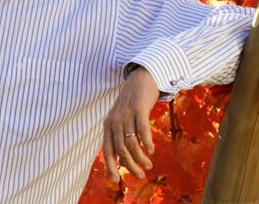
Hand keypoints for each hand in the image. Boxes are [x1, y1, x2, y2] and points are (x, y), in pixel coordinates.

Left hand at [102, 66, 159, 181]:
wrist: (141, 78)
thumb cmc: (132, 103)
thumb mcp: (122, 119)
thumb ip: (121, 136)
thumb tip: (124, 161)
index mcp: (108, 125)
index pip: (107, 150)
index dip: (110, 166)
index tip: (116, 180)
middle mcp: (114, 121)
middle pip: (121, 150)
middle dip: (131, 166)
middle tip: (141, 175)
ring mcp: (126, 115)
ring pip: (132, 143)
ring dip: (141, 158)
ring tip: (148, 165)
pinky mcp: (138, 109)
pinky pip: (142, 130)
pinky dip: (147, 142)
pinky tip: (151, 150)